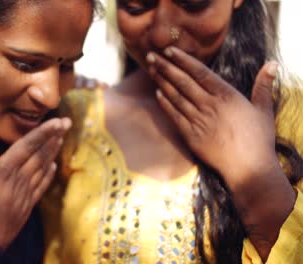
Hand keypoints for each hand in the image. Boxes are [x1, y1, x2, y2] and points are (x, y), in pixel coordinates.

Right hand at [0, 118, 70, 248]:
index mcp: (3, 171)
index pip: (26, 146)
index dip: (42, 133)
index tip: (56, 121)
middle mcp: (18, 179)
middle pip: (39, 154)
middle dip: (53, 137)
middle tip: (67, 123)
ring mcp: (25, 192)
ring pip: (43, 167)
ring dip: (53, 151)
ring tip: (62, 137)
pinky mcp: (28, 204)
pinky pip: (42, 185)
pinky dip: (49, 173)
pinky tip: (54, 164)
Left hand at [146, 46, 278, 188]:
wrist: (248, 168)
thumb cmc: (258, 139)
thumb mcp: (264, 109)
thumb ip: (263, 86)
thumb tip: (272, 64)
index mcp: (227, 96)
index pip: (200, 72)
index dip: (183, 60)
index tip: (170, 50)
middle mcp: (210, 105)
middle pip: (183, 82)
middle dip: (166, 67)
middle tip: (151, 55)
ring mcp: (198, 120)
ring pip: (176, 97)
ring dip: (162, 82)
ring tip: (151, 70)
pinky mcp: (191, 136)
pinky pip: (174, 116)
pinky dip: (165, 104)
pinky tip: (157, 94)